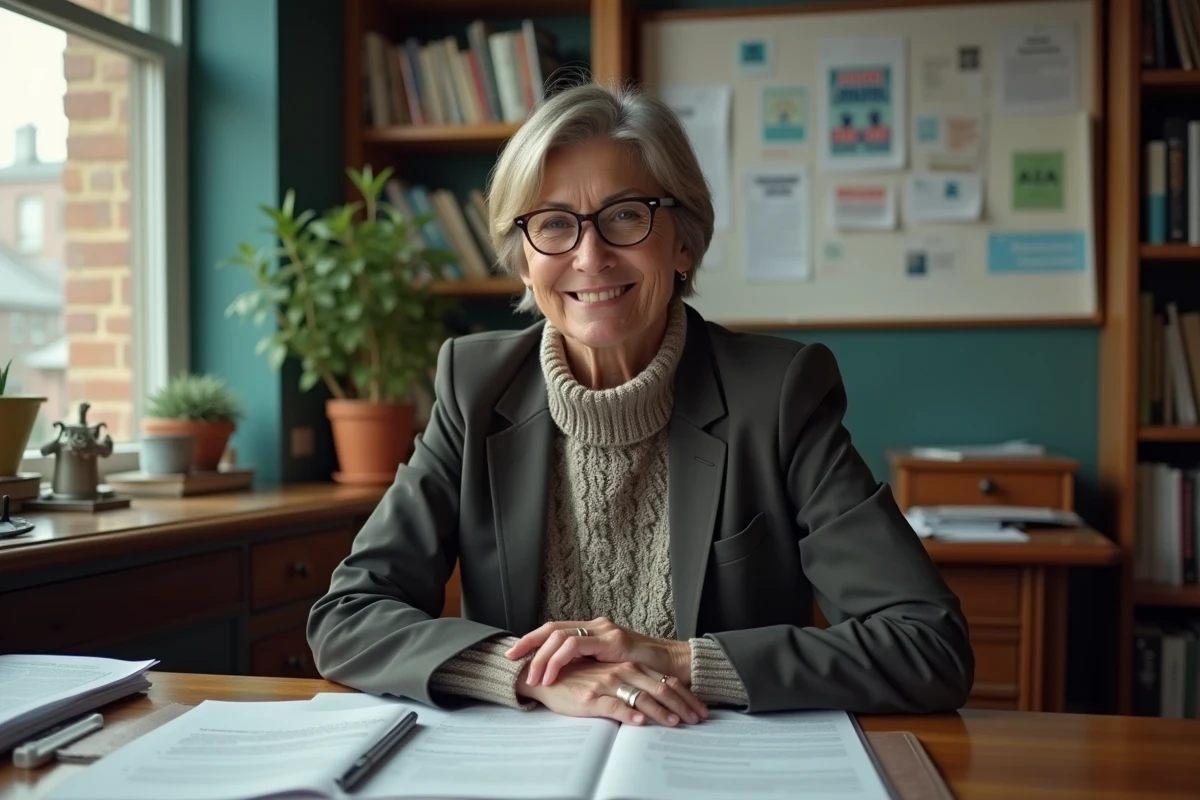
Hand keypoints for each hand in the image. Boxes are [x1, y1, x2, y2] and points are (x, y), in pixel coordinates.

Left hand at [507, 618, 705, 721]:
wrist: (675, 666)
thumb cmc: (644, 671)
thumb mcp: (610, 668)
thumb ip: (590, 667)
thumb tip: (562, 677)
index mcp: (593, 631)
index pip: (555, 629)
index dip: (532, 639)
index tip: (513, 653)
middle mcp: (596, 626)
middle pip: (552, 628)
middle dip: (528, 643)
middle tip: (510, 658)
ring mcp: (604, 630)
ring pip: (560, 636)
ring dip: (542, 657)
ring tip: (534, 677)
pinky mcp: (613, 640)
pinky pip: (576, 645)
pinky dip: (559, 660)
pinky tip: (552, 674)